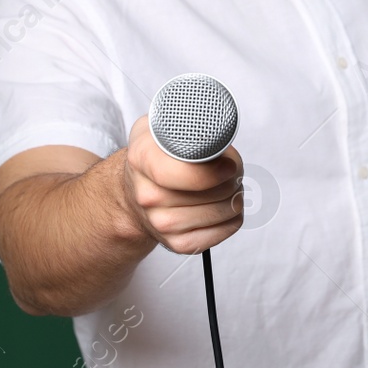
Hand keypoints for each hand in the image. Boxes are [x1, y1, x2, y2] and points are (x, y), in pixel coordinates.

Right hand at [120, 114, 244, 253]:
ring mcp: (162, 224)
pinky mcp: (178, 244)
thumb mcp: (159, 126)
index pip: (189, 173)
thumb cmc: (154, 156)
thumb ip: (185, 124)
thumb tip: (219, 133)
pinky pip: (227, 230)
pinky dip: (233, 216)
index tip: (229, 164)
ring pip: (228, 210)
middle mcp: (148, 196)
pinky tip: (222, 204)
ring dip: (236, 194)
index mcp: (142, 160)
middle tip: (228, 167)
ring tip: (225, 183)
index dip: (217, 170)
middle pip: (217, 192)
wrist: (132, 193)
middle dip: (234, 176)